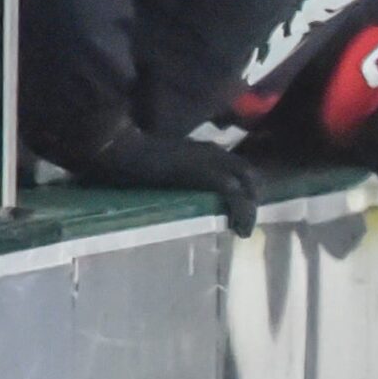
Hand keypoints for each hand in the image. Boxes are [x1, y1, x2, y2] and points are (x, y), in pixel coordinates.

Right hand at [74, 124, 264, 237]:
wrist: (125, 147)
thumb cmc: (136, 155)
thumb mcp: (169, 161)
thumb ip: (182, 170)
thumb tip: (183, 186)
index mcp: (206, 149)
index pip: (239, 166)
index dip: (245, 187)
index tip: (242, 206)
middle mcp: (214, 152)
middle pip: (250, 174)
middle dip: (252, 198)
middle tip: (245, 222)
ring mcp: (211, 161)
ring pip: (247, 184)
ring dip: (249, 209)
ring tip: (242, 231)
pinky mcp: (205, 173)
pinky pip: (233, 193)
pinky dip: (240, 211)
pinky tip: (237, 228)